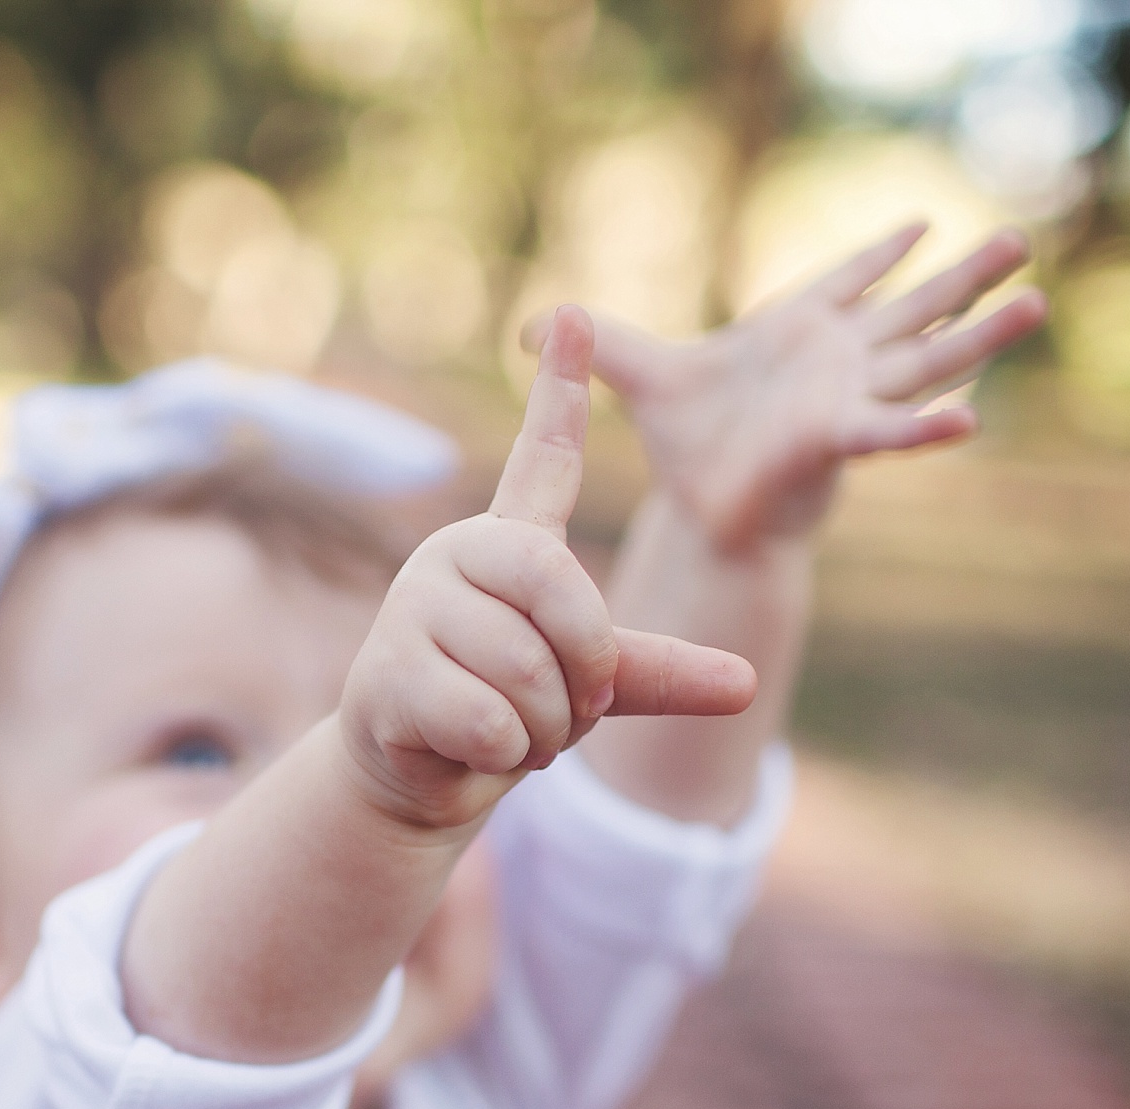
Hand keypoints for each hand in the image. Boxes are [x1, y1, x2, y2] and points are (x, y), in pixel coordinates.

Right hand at [338, 306, 755, 830]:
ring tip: (511, 730)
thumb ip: (660, 670)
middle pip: (562, 593)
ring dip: (542, 729)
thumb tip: (744, 681)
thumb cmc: (510, 705)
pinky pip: (488, 718)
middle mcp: (456, 553)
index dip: (559, 391)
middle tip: (566, 711)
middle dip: (585, 674)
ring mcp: (412, 608)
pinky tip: (469, 747)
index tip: (570, 316)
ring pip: (527, 671)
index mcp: (512, 541)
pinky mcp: (385, 673)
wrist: (422, 771)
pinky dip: (501, 753)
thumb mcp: (594, 683)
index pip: (541, 457)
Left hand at [531, 224, 1046, 549]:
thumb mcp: (644, 378)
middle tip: (1022, 241)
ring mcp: (848, 399)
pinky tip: (971, 422)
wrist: (700, 517)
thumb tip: (532, 324)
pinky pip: (888, 432)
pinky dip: (926, 428)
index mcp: (798, 334)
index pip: (846, 281)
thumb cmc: (686, 448)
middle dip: (964, 278)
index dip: (879, 254)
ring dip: (980, 333)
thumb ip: (602, 343)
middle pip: (913, 309)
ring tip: (1038, 304)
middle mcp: (836, 363)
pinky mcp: (836, 441)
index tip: (922, 224)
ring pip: (927, 357)